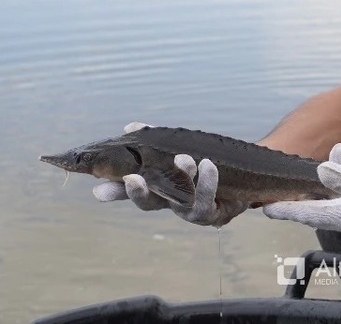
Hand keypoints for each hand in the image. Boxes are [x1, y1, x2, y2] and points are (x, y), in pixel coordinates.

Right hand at [92, 122, 247, 226]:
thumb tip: (131, 127)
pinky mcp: (216, 213)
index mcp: (161, 189)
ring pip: (183, 202)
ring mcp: (194, 210)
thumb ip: (154, 140)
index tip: (98, 188)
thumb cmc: (203, 166)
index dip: (116, 190)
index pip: (134, 190)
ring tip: (185, 158)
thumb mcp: (177, 149)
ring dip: (184, 179)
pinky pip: (209, 200)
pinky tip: (208, 164)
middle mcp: (173, 203)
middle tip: (132, 179)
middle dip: (139, 193)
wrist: (242, 179)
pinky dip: (208, 182)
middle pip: (151, 203)